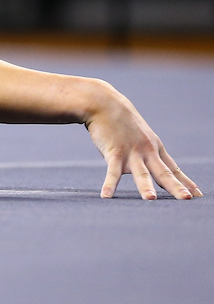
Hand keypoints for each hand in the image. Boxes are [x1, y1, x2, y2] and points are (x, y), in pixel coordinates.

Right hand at [84, 82, 200, 199]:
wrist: (105, 104)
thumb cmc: (122, 122)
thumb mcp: (141, 135)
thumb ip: (146, 150)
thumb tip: (150, 163)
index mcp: (155, 148)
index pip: (173, 169)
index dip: (185, 182)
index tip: (198, 195)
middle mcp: (147, 152)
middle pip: (163, 173)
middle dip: (175, 187)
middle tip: (186, 199)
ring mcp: (131, 152)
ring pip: (140, 172)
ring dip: (145, 186)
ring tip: (151, 199)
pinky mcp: (114, 152)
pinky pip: (112, 171)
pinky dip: (109, 184)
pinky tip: (106, 196)